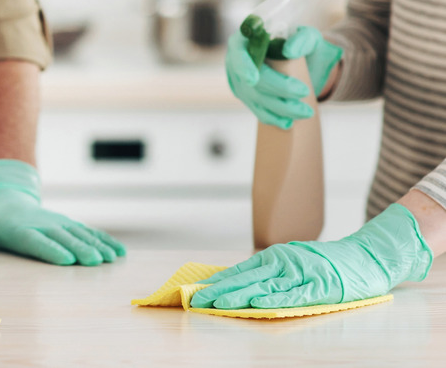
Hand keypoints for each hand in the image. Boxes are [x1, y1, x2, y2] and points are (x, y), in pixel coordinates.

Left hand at [0, 159, 125, 265]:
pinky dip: (104, 241)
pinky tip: (119, 252)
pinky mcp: (67, 224)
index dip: (50, 249)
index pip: (35, 240)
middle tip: (94, 262)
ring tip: (112, 259)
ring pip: (80, 234)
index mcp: (19, 228)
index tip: (67, 259)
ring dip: (97, 246)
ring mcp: (57, 222)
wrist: (4, 194)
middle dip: (80, 249)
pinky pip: (88, 232)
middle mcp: (42, 224)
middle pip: (62, 237)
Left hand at [190, 204, 432, 308]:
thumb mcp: (291, 262)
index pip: (240, 271)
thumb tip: (236, 283)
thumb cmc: (325, 263)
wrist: (367, 257)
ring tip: (217, 304)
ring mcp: (303, 274)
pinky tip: (258, 304)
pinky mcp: (321, 286)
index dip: (217, 282)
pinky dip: (275, 299)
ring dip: (239, 296)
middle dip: (219, 290)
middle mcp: (285, 262)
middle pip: (246, 279)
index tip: (195, 291)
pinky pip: (294, 295)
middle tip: (196, 300)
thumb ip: (267, 272)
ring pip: (264, 287)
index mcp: (275, 257)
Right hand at [226, 26, 342, 129]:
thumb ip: (301, 39)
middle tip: (304, 92)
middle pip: (250, 81)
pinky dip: (273, 118)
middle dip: (278, 89)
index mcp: (244, 41)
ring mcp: (239, 82)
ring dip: (281, 108)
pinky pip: (258, 111)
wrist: (302, 61)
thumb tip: (289, 51)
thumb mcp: (307, 36)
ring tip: (305, 111)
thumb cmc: (300, 44)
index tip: (254, 80)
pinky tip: (288, 122)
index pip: (238, 54)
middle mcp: (236, 62)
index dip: (244, 68)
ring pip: (256, 99)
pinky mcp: (247, 98)